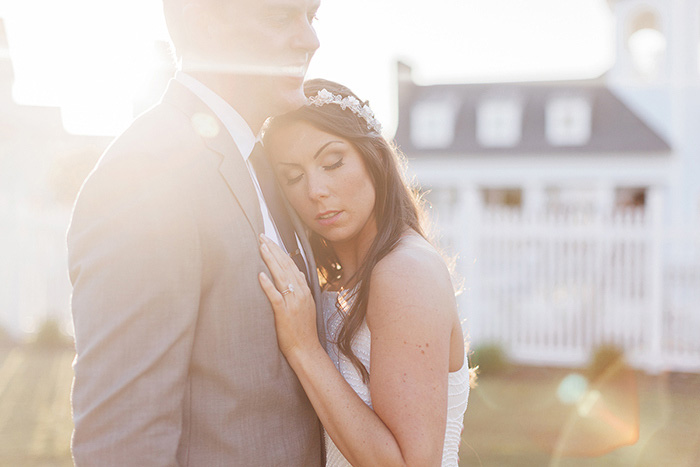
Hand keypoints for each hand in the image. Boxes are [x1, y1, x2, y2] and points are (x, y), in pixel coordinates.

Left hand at [258, 234, 319, 358]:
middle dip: (273, 250)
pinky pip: (275, 297)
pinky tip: (260, 275)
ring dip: (270, 261)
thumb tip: (298, 273)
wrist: (307, 350)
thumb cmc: (303, 330)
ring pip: (281, 277)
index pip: (291, 265)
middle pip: (285, 266)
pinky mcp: (284, 313)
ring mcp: (293, 303)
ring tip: (261, 248)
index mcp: (304, 290)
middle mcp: (299, 293)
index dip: (280, 251)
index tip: (269, 241)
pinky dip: (268, 285)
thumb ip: (302, 288)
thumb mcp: (307, 305)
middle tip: (262, 237)